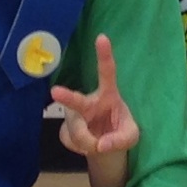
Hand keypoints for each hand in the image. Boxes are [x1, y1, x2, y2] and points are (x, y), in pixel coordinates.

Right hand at [50, 34, 140, 157]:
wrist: (105, 147)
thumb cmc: (119, 132)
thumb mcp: (131, 136)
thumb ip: (121, 139)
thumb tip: (100, 144)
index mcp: (108, 94)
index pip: (107, 72)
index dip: (104, 55)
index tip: (102, 37)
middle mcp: (87, 102)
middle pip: (76, 100)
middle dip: (66, 97)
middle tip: (55, 92)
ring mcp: (74, 116)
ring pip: (76, 130)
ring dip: (88, 142)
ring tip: (97, 145)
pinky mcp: (65, 129)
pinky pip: (72, 141)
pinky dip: (83, 149)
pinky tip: (87, 145)